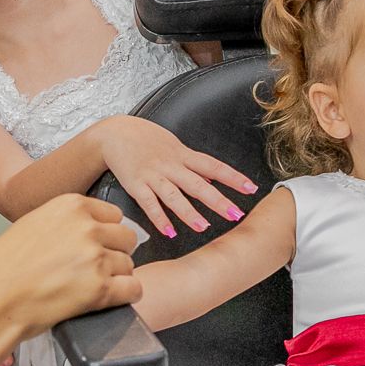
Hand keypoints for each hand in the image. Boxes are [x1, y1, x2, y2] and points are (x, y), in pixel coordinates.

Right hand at [0, 195, 140, 340]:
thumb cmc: (4, 267)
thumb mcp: (34, 225)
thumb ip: (66, 222)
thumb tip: (93, 230)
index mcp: (71, 206)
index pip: (114, 215)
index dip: (107, 234)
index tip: (96, 247)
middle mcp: (87, 228)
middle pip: (126, 238)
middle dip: (115, 254)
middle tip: (94, 270)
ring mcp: (95, 258)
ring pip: (128, 265)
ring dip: (116, 277)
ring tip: (90, 287)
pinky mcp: (100, 289)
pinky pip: (133, 289)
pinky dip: (124, 296)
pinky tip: (107, 299)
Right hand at [99, 116, 257, 238]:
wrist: (114, 132)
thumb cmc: (145, 139)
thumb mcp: (174, 146)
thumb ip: (192, 163)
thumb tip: (213, 177)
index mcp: (183, 155)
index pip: (213, 166)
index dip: (233, 177)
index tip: (251, 188)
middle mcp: (170, 165)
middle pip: (198, 184)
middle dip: (218, 200)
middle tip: (235, 214)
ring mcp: (152, 175)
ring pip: (174, 196)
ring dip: (189, 213)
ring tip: (204, 227)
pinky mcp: (135, 185)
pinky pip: (149, 204)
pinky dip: (159, 219)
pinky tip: (169, 232)